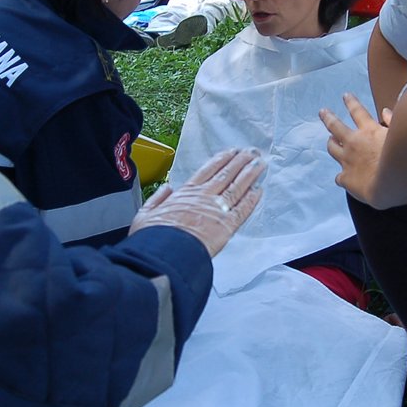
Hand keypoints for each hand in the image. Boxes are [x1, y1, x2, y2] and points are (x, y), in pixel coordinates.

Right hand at [129, 147, 264, 255]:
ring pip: (237, 187)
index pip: (208, 170)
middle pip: (226, 174)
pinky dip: (252, 200)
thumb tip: (167, 188)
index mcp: (186, 193)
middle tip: (252, 152)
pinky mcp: (227, 226)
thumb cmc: (153, 237)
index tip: (231, 152)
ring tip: (260, 164)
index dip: (222, 159)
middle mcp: (204, 197)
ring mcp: (217, 210)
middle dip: (240, 162)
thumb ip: (157, 198)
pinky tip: (259, 190)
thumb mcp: (146, 213)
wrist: (164, 254)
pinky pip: (243, 210)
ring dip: (250, 174)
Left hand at [320, 92, 389, 205]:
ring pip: (332, 148)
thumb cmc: (402, 159)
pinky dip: (341, 176)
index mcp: (368, 131)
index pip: (357, 111)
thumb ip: (393, 121)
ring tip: (329, 140)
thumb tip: (386, 111)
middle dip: (328, 117)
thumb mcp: (400, 135)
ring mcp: (347, 160)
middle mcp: (354, 143)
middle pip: (335, 126)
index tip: (346, 96)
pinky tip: (342, 178)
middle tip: (323, 112)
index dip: (351, 102)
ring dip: (330, 143)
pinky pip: (339, 176)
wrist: (393, 183)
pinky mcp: (346, 178)